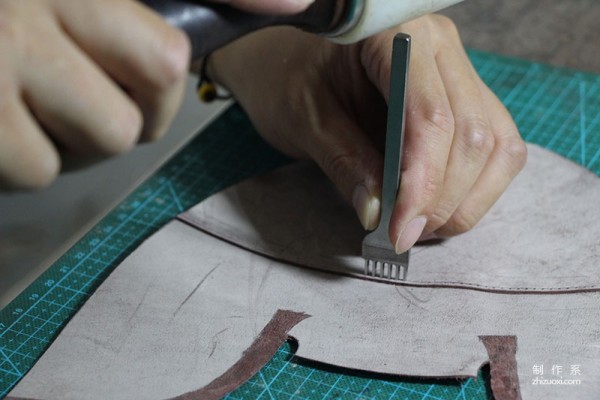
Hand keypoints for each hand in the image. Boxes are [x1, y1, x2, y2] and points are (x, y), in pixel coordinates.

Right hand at [0, 0, 313, 190]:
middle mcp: (27, 19)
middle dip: (121, 118)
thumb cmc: (31, 3)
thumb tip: (295, 4)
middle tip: (81, 88)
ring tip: (34, 96)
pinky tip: (2, 117)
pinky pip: (30, 169)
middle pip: (131, 121)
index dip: (162, 83)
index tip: (144, 77)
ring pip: (85, 149)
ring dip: (73, 138)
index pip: (163, 60)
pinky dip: (24, 157)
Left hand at [209, 15, 526, 252]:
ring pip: (496, 147)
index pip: (432, 117)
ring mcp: (460, 73)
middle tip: (402, 237)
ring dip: (464, 200)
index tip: (399, 230)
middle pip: (473, 136)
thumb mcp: (306, 120)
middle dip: (443, 200)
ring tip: (417, 227)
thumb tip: (379, 214)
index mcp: (397, 37)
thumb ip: (344, 162)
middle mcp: (441, 49)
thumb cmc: (292, 79)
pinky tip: (437, 209)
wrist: (293, 62)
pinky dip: (473, 190)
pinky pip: (496, 150)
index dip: (424, 182)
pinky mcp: (468, 101)